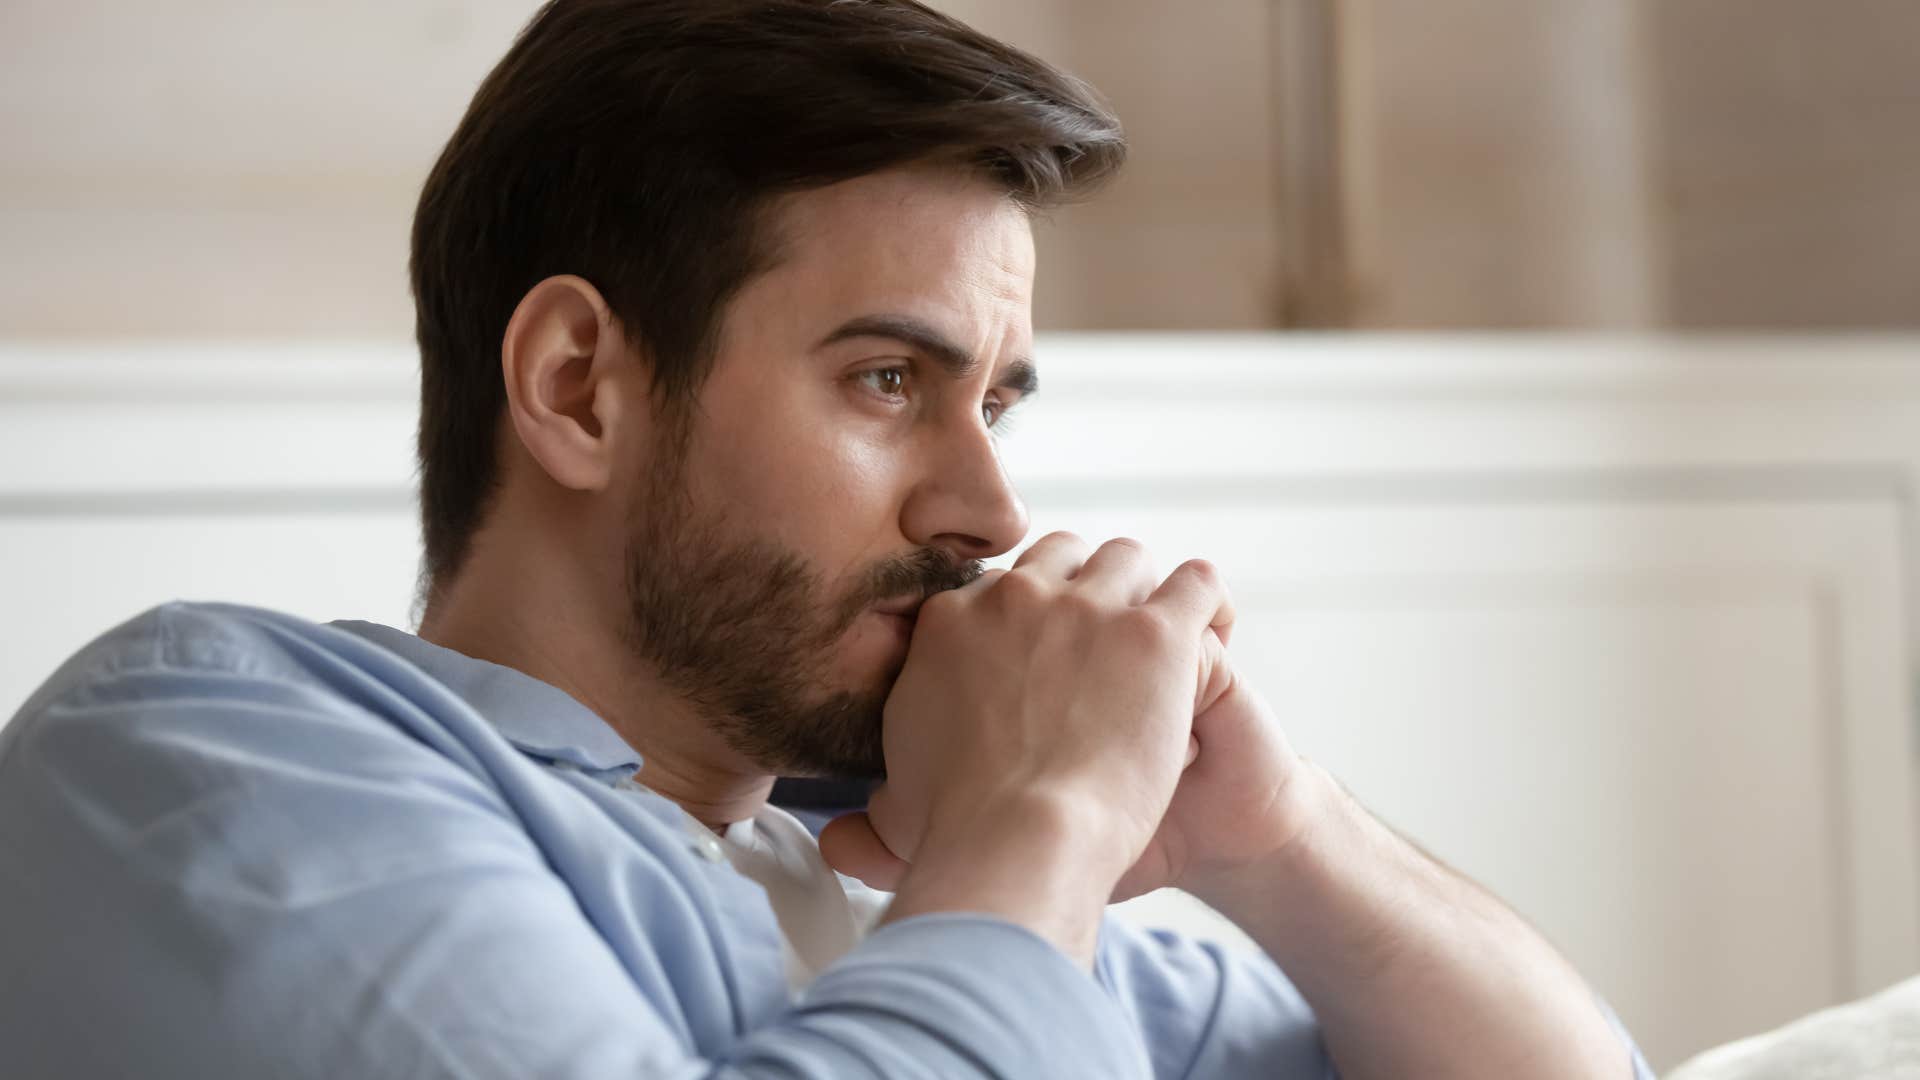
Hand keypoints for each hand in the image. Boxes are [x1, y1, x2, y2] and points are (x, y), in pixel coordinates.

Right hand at [821, 533, 1233, 904]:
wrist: (1018, 842)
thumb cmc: (959, 834)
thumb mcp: (897, 804)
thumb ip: (878, 801)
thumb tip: (842, 834)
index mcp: (951, 620)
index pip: (999, 586)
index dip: (1028, 617)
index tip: (1044, 654)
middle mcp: (1014, 597)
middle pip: (1062, 555)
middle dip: (1086, 588)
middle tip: (1106, 643)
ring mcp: (1086, 607)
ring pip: (1127, 557)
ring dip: (1144, 591)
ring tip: (1162, 638)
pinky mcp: (1154, 633)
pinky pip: (1195, 583)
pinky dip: (1205, 603)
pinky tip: (1211, 632)